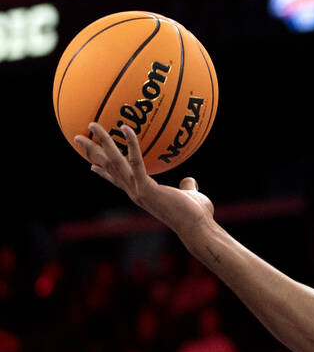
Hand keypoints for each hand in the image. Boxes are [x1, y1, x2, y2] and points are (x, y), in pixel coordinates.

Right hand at [74, 122, 213, 234]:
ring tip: (92, 124)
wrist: (197, 226)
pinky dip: (130, 144)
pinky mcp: (145, 188)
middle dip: (92, 152)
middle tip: (78, 136)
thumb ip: (187, 187)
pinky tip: (125, 128)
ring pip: (114, 162)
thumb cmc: (195, 213)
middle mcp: (134, 192)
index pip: (117, 181)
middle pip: (108, 168)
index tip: (91, 165)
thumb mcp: (190, 196)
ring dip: (102, 142)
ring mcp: (137, 190)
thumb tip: (189, 180)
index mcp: (142, 193)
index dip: (103, 173)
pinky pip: (135, 162)